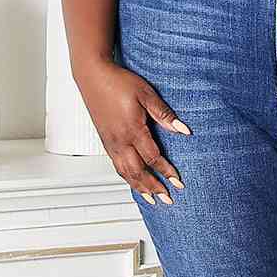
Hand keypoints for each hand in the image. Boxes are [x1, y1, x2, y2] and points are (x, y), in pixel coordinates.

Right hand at [75, 58, 188, 205]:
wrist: (93, 76)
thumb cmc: (119, 82)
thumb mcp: (146, 94)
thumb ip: (164, 114)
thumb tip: (183, 130)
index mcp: (132, 130)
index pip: (152, 157)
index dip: (166, 171)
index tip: (178, 182)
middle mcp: (119, 141)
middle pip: (138, 172)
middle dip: (154, 187)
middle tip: (167, 200)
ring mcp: (110, 143)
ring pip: (125, 172)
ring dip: (139, 187)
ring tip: (152, 199)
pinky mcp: (105, 141)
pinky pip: (117, 166)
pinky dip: (127, 178)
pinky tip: (133, 182)